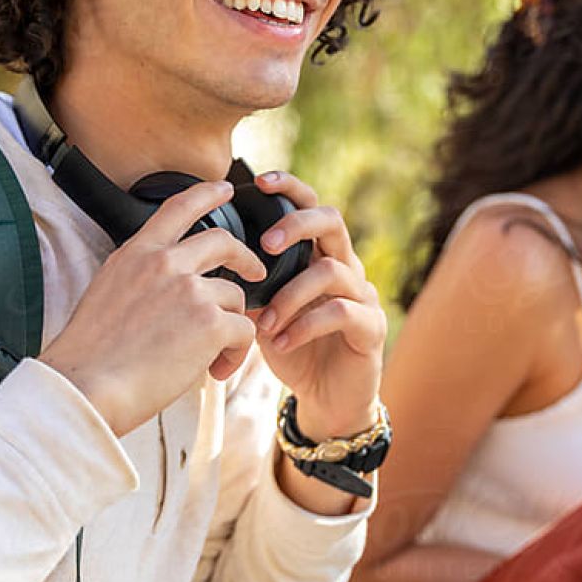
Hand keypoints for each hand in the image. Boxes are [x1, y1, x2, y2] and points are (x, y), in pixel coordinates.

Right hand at [40, 180, 267, 436]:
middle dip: (246, 256)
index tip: (226, 188)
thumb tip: (175, 287)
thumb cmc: (90, 356)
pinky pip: (243, 330)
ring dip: (231, 326)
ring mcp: (189, 289)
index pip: (177, 207)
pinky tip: (214, 371)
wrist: (86, 388)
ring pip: (235, 296)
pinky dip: (236, 353)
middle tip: (256, 272)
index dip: (206, 193)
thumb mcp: (107, 294)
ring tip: (212, 359)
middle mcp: (164, 263)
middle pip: (223, 242)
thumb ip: (142, 278)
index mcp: (136, 253)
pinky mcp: (210, 322)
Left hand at [249, 172, 385, 441]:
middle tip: (267, 244)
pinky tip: (280, 343)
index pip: (311, 205)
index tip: (259, 182)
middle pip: (332, 221)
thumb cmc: (293, 349)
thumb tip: (211, 259)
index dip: (290, 188)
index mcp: (319, 255)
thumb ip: (251, 285)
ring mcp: (362, 296)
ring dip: (289, 295)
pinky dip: (304, 325)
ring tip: (262, 323)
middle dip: (297, 224)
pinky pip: (339, 312)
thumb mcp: (264, 312)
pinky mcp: (371, 327)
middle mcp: (346, 267)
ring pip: (329, 271)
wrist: (327, 400)